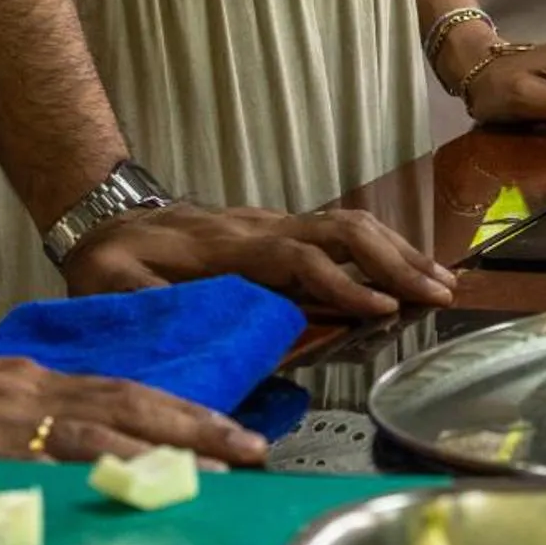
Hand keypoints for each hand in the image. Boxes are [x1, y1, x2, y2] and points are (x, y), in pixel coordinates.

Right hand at [0, 352, 268, 463]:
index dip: (174, 411)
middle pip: (132, 403)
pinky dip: (109, 463)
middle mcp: (30, 393)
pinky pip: (59, 455)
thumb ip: (13, 418)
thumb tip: (54, 443)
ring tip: (228, 465)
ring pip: (111, 426)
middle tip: (256, 447)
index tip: (223, 430)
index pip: (118, 393)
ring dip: (174, 446)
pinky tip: (145, 477)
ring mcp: (10, 418)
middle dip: (198, 426)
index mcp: (27, 383)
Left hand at [61, 198, 456, 320]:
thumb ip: (141, 304)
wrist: (106, 218)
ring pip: (346, 225)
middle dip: (391, 260)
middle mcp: (259, 228)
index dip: (340, 282)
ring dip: (395, 250)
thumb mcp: (109, 282)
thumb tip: (173, 326)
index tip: (382, 309)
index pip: (296, 256)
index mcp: (226, 245)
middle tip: (436, 294)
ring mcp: (271, 226)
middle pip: (339, 230)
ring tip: (439, 282)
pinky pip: (338, 234)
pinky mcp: (277, 234)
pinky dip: (379, 249)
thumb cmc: (110, 259)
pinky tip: (406, 272)